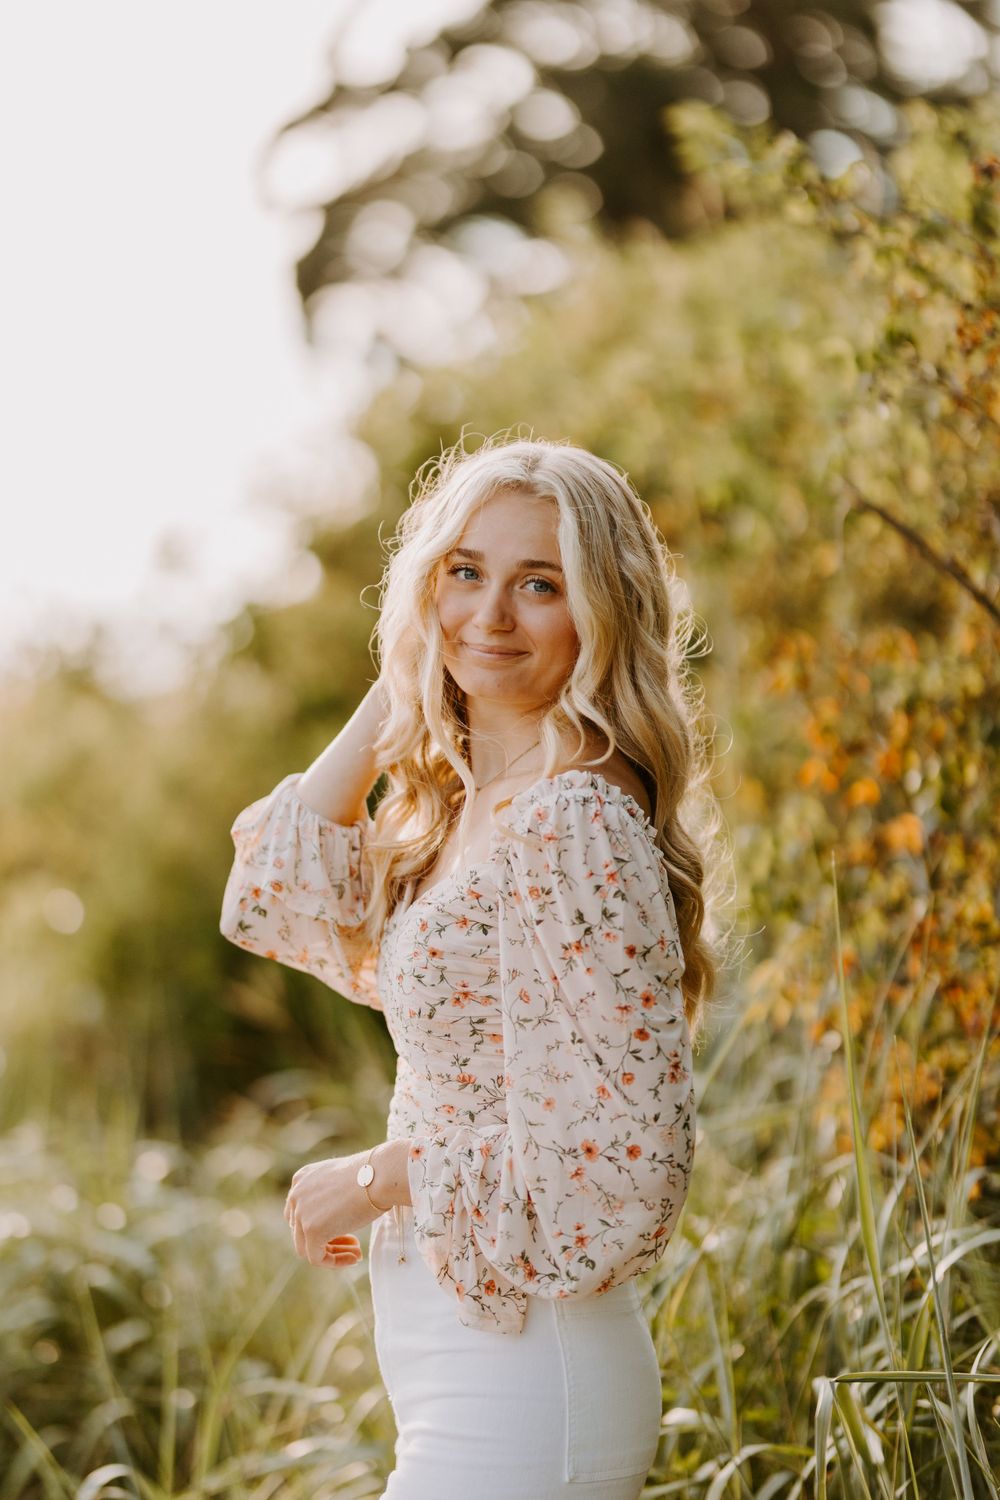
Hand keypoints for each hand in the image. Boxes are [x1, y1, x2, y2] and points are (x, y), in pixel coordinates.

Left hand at [283, 1148, 387, 1267]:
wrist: (378, 1176)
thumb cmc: (370, 1176)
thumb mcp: (340, 1181)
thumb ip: (329, 1197)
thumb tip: (331, 1219)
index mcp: (301, 1179)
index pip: (300, 1213)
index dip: (321, 1226)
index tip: (346, 1231)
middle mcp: (296, 1195)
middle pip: (302, 1231)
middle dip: (329, 1240)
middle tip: (354, 1244)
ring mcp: (301, 1214)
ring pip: (307, 1247)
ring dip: (333, 1253)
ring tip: (356, 1254)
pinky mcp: (312, 1231)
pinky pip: (317, 1258)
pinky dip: (335, 1262)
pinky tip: (355, 1258)